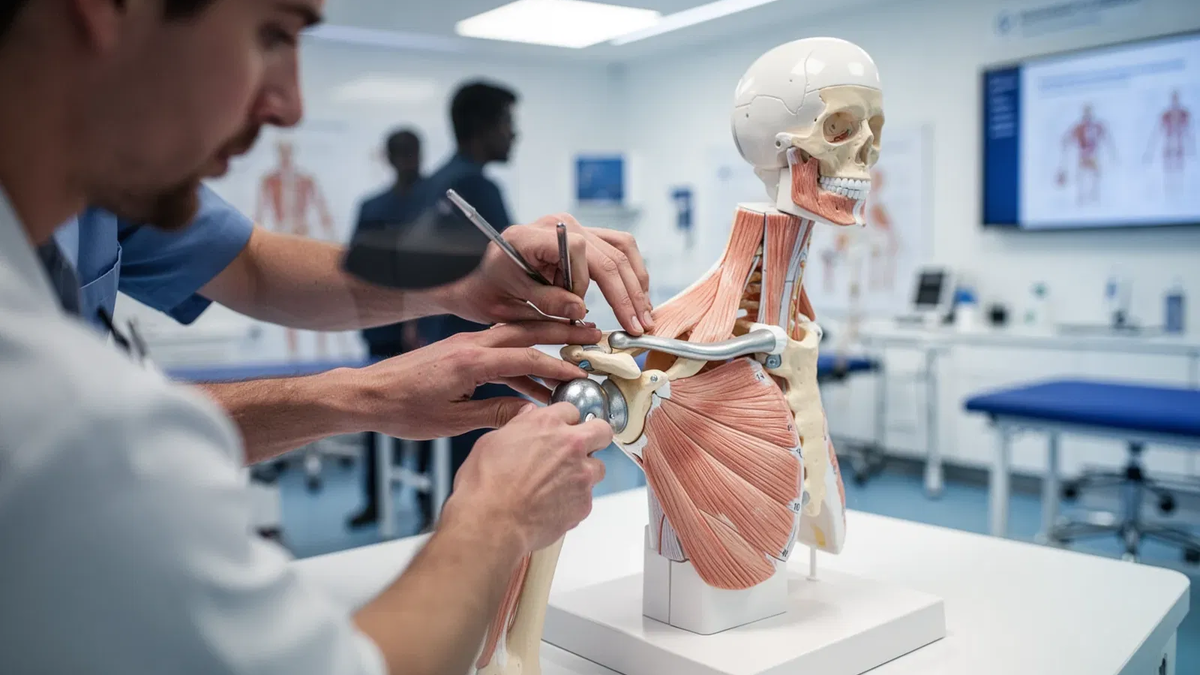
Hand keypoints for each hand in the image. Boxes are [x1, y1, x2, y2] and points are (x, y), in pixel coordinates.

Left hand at [353, 321, 600, 439]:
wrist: (367, 395)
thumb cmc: (402, 410)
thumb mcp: (452, 421)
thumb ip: (494, 413)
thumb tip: (530, 413)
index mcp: (471, 362)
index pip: (526, 358)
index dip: (557, 366)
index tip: (581, 373)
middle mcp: (470, 346)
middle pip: (526, 333)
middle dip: (561, 333)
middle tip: (591, 334)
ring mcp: (464, 345)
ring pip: (514, 336)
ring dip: (544, 341)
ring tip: (572, 349)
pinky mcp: (459, 352)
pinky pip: (498, 349)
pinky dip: (519, 358)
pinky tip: (533, 378)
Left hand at [440, 214, 653, 334]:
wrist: (477, 279)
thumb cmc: (487, 290)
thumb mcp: (508, 302)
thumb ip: (545, 302)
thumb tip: (581, 309)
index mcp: (533, 235)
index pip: (579, 249)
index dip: (584, 283)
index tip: (579, 312)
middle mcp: (559, 224)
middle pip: (609, 251)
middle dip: (626, 292)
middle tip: (637, 325)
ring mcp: (574, 228)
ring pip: (622, 248)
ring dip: (636, 283)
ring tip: (643, 315)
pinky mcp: (584, 239)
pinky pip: (617, 250)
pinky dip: (630, 275)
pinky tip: (635, 299)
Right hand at [444, 402, 610, 551]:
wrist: (491, 523)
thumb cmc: (485, 484)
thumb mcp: (493, 441)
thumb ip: (519, 426)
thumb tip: (528, 418)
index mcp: (547, 424)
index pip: (572, 410)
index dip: (566, 421)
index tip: (561, 429)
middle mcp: (571, 445)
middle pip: (601, 431)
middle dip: (593, 438)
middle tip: (579, 449)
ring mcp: (581, 475)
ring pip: (598, 468)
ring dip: (584, 472)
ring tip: (559, 484)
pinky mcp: (584, 503)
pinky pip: (586, 497)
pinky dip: (574, 500)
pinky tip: (552, 505)